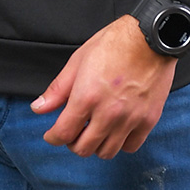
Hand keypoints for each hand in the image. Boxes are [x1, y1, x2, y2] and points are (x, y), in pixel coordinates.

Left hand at [31, 14, 176, 158]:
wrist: (150, 37)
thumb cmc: (115, 43)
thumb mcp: (79, 60)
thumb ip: (58, 89)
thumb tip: (38, 108)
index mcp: (87, 97)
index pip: (63, 134)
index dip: (53, 137)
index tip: (52, 134)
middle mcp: (108, 113)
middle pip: (83, 148)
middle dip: (72, 142)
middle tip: (73, 131)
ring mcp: (129, 119)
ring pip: (106, 152)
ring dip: (96, 145)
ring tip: (94, 130)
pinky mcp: (148, 120)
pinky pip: (130, 147)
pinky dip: (120, 143)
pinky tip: (116, 130)